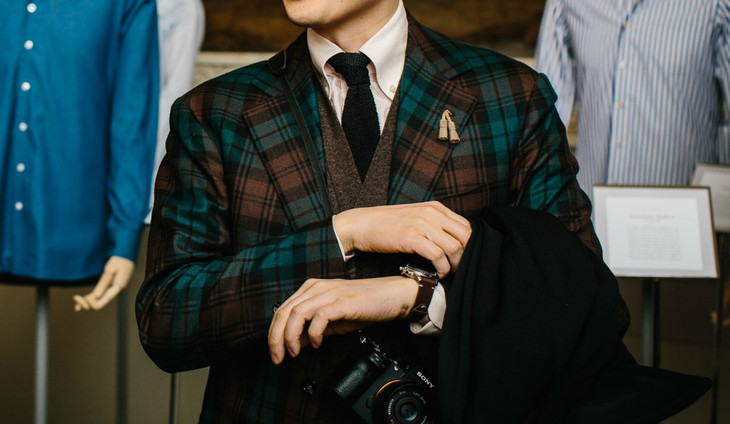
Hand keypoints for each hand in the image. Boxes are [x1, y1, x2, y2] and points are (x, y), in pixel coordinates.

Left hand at [73, 256, 134, 310]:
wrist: (126, 256)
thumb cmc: (119, 261)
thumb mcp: (110, 269)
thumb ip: (104, 283)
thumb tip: (96, 296)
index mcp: (116, 289)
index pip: (100, 304)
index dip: (88, 303)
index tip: (79, 296)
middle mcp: (114, 292)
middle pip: (97, 305)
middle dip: (85, 304)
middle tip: (75, 297)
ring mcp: (111, 290)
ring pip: (97, 301)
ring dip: (86, 302)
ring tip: (75, 299)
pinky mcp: (108, 287)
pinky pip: (98, 295)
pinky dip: (90, 298)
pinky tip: (81, 298)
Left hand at [267, 276, 417, 363]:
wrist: (391, 297)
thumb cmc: (363, 307)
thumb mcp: (331, 321)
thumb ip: (311, 329)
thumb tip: (293, 344)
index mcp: (310, 289)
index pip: (281, 310)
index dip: (273, 334)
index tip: (275, 353)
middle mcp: (316, 288)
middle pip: (283, 312)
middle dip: (276, 339)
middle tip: (278, 358)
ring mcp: (328, 293)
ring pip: (296, 314)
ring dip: (291, 338)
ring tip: (295, 353)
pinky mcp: (341, 302)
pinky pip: (318, 318)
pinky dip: (314, 334)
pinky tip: (318, 344)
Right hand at [333, 201, 471, 277]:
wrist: (361, 224)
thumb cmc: (386, 225)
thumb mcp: (415, 218)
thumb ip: (433, 224)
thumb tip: (452, 242)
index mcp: (435, 207)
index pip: (465, 226)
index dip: (469, 245)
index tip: (464, 259)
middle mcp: (432, 213)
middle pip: (465, 236)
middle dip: (467, 256)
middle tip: (461, 269)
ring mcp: (422, 224)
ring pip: (454, 247)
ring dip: (456, 265)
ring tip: (449, 274)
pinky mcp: (411, 237)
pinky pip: (438, 256)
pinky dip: (442, 269)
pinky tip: (438, 275)